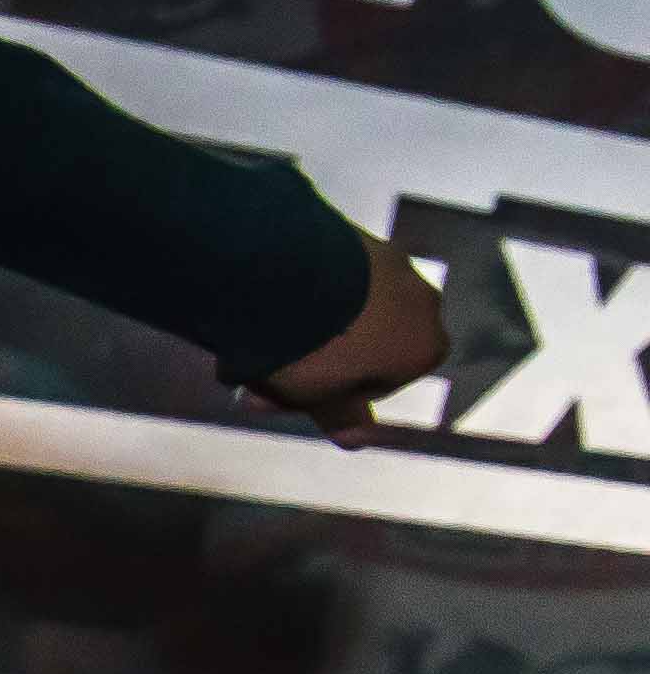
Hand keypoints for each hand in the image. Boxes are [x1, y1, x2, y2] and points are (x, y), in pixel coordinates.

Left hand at [246, 244, 448, 438]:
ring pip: (342, 308)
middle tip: (250, 380)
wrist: (287, 275)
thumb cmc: (311, 350)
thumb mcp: (319, 396)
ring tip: (246, 341)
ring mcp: (392, 263)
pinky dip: (299, 290)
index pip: (376, 384)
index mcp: (426, 349)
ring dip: (300, 327)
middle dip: (306, 363)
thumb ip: (341, 416)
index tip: (285, 396)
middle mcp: (423, 303)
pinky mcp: (357, 233)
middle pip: (359, 343)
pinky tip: (259, 301)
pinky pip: (329, 273)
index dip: (327, 394)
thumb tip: (357, 441)